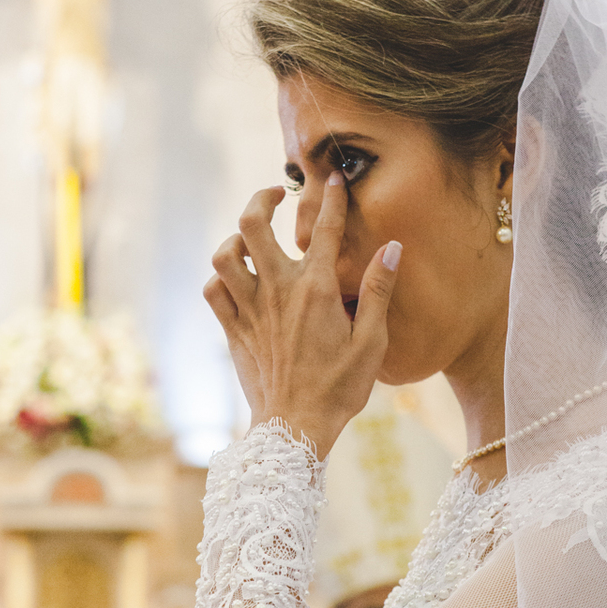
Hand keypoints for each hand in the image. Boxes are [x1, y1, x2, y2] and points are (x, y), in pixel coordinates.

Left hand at [203, 178, 399, 455]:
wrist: (295, 428)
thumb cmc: (339, 389)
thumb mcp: (372, 342)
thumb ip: (379, 291)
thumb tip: (392, 248)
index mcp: (314, 289)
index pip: (323, 227)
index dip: (330, 197)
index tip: (334, 179)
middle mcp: (277, 291)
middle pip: (252, 223)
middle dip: (262, 197)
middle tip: (277, 194)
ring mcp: (250, 309)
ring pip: (224, 254)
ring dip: (235, 238)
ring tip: (252, 238)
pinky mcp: (233, 329)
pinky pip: (214, 290)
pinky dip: (221, 277)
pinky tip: (237, 279)